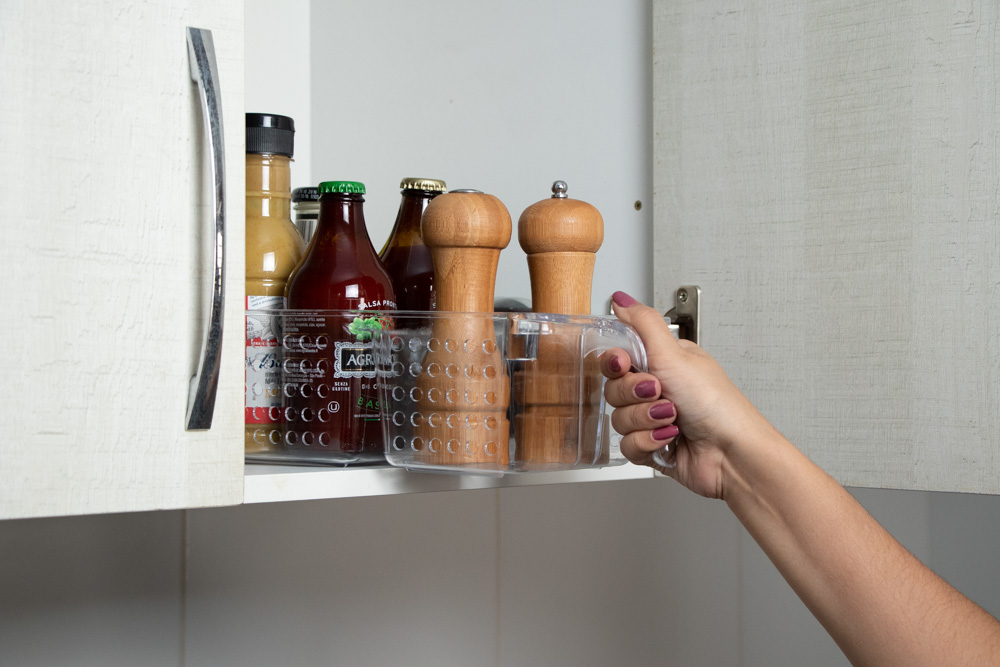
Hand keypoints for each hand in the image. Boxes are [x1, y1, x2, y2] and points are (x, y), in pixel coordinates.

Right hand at [601, 291, 771, 499]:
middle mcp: (657, 390)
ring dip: (645, 420)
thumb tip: (621, 300)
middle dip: (635, 395)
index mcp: (662, 363)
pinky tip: (668, 438)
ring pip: (618, 419)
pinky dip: (647, 442)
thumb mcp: (675, 354)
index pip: (617, 358)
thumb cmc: (715, 403)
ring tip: (671, 418)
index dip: (616, 363)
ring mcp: (653, 420)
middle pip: (614, 390)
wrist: (731, 453)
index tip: (625, 364)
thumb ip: (643, 323)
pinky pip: (627, 445)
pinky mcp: (652, 447)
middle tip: (658, 392)